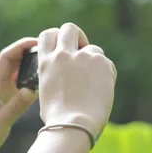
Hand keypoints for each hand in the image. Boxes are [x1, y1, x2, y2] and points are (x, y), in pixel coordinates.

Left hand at [0, 37, 40, 152]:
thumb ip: (16, 106)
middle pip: (12, 60)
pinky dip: (28, 80)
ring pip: (15, 72)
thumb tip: (33, 89)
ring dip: (29, 65)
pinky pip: (16, 85)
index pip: (6, 57)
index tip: (39, 42)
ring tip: (49, 64)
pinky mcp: (1, 101)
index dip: (21, 46)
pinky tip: (41, 84)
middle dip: (29, 51)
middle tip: (50, 50)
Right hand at [38, 23, 116, 137]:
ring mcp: (82, 57)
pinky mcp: (101, 63)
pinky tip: (101, 90)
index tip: (63, 46)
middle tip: (82, 51)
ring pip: (93, 49)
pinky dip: (105, 73)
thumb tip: (64, 74)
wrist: (74, 124)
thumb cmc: (58, 116)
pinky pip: (106, 63)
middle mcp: (62, 55)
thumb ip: (54, 74)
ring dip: (94, 61)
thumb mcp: (46, 90)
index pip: (47, 35)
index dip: (56, 37)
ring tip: (93, 83)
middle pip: (69, 28)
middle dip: (77, 37)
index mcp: (45, 62)